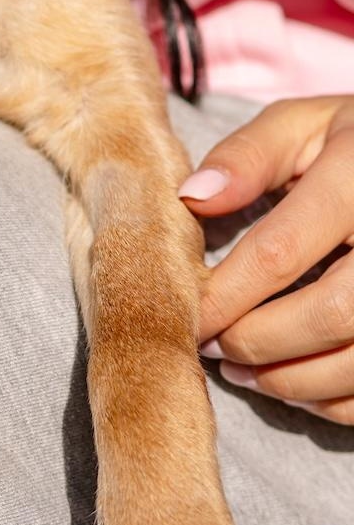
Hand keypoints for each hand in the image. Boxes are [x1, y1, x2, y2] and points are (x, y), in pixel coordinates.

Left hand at [179, 97, 353, 423]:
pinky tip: (295, 383)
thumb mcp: (300, 124)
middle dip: (259, 341)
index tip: (186, 313)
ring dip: (294, 380)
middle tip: (211, 346)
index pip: (281, 251)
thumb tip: (190, 197)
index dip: (227, 292)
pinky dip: (337, 400)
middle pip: (331, 315)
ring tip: (242, 372)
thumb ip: (246, 156)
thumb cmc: (350, 140)